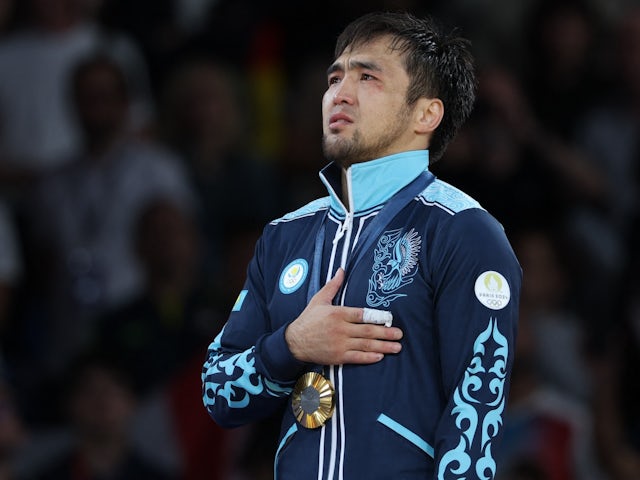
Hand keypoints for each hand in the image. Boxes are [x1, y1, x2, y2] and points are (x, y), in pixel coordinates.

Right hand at [285, 268, 402, 364]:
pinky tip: (380, 356)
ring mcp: (339, 344)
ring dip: (383, 346)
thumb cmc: (308, 319)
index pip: (362, 314)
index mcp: (337, 313)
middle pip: (367, 331)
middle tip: (400, 334)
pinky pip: (356, 357)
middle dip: (386, 333)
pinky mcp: (337, 357)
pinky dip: (369, 358)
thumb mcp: (319, 299)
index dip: (377, 317)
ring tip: (396, 347)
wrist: (294, 342)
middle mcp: (340, 329)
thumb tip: (341, 270)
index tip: (390, 318)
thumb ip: (333, 286)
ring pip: (365, 345)